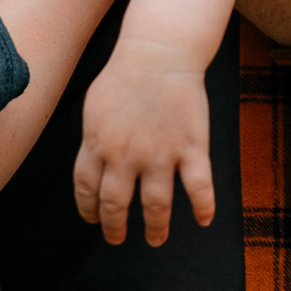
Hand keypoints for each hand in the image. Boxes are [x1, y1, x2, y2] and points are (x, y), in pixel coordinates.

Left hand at [73, 36, 213, 246]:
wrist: (159, 52)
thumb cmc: (125, 74)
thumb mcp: (94, 106)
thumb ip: (94, 138)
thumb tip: (93, 162)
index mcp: (97, 144)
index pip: (86, 189)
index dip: (89, 209)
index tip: (94, 220)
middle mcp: (125, 156)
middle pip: (116, 204)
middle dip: (115, 227)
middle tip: (117, 238)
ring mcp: (159, 154)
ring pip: (156, 205)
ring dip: (155, 227)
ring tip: (156, 238)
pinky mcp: (190, 147)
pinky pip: (198, 187)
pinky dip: (203, 207)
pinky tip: (204, 220)